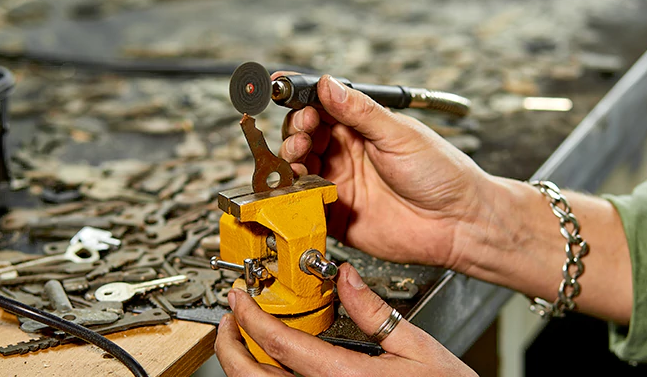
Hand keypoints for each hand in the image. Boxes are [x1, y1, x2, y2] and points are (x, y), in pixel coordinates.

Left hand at [215, 264, 476, 376]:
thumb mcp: (418, 349)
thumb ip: (376, 313)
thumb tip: (347, 278)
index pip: (277, 343)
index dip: (249, 316)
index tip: (239, 298)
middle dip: (229, 345)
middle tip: (227, 319)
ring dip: (240, 367)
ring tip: (241, 341)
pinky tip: (268, 369)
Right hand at [276, 73, 491, 267]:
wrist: (458, 222)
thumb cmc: (442, 174)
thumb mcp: (400, 135)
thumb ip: (360, 112)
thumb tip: (329, 85)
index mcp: (362, 127)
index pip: (321, 106)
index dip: (300, 98)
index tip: (282, 90)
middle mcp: (346, 152)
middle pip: (303, 134)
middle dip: (295, 128)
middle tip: (302, 130)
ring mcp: (339, 182)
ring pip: (299, 166)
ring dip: (291, 156)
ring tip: (299, 153)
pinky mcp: (335, 213)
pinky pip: (305, 201)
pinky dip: (295, 191)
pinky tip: (299, 182)